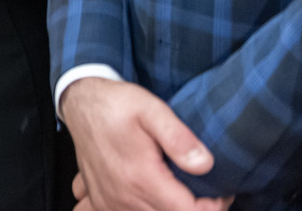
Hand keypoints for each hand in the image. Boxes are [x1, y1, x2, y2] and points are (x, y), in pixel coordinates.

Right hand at [62, 77, 230, 210]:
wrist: (81, 102)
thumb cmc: (117, 104)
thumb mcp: (151, 109)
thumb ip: (179, 138)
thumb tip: (205, 165)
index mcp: (140, 178)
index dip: (212, 207)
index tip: (220, 191)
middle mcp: (123, 197)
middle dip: (194, 208)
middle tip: (206, 191)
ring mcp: (109, 203)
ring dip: (169, 208)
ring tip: (180, 191)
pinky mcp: (101, 201)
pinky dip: (141, 209)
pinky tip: (149, 197)